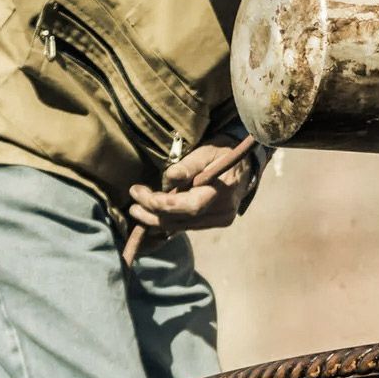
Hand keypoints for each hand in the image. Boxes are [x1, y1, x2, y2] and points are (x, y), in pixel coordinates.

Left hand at [126, 144, 253, 238]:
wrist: (245, 162)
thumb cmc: (223, 152)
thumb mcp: (206, 151)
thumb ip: (189, 165)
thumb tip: (169, 177)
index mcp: (223, 193)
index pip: (188, 206)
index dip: (159, 203)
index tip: (137, 191)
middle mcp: (223, 212)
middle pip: (182, 220)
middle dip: (153, 214)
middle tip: (132, 205)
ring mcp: (222, 219)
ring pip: (182, 226)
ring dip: (157, 220)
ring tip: (138, 210)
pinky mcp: (217, 221)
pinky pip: (188, 225)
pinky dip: (169, 221)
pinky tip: (153, 216)